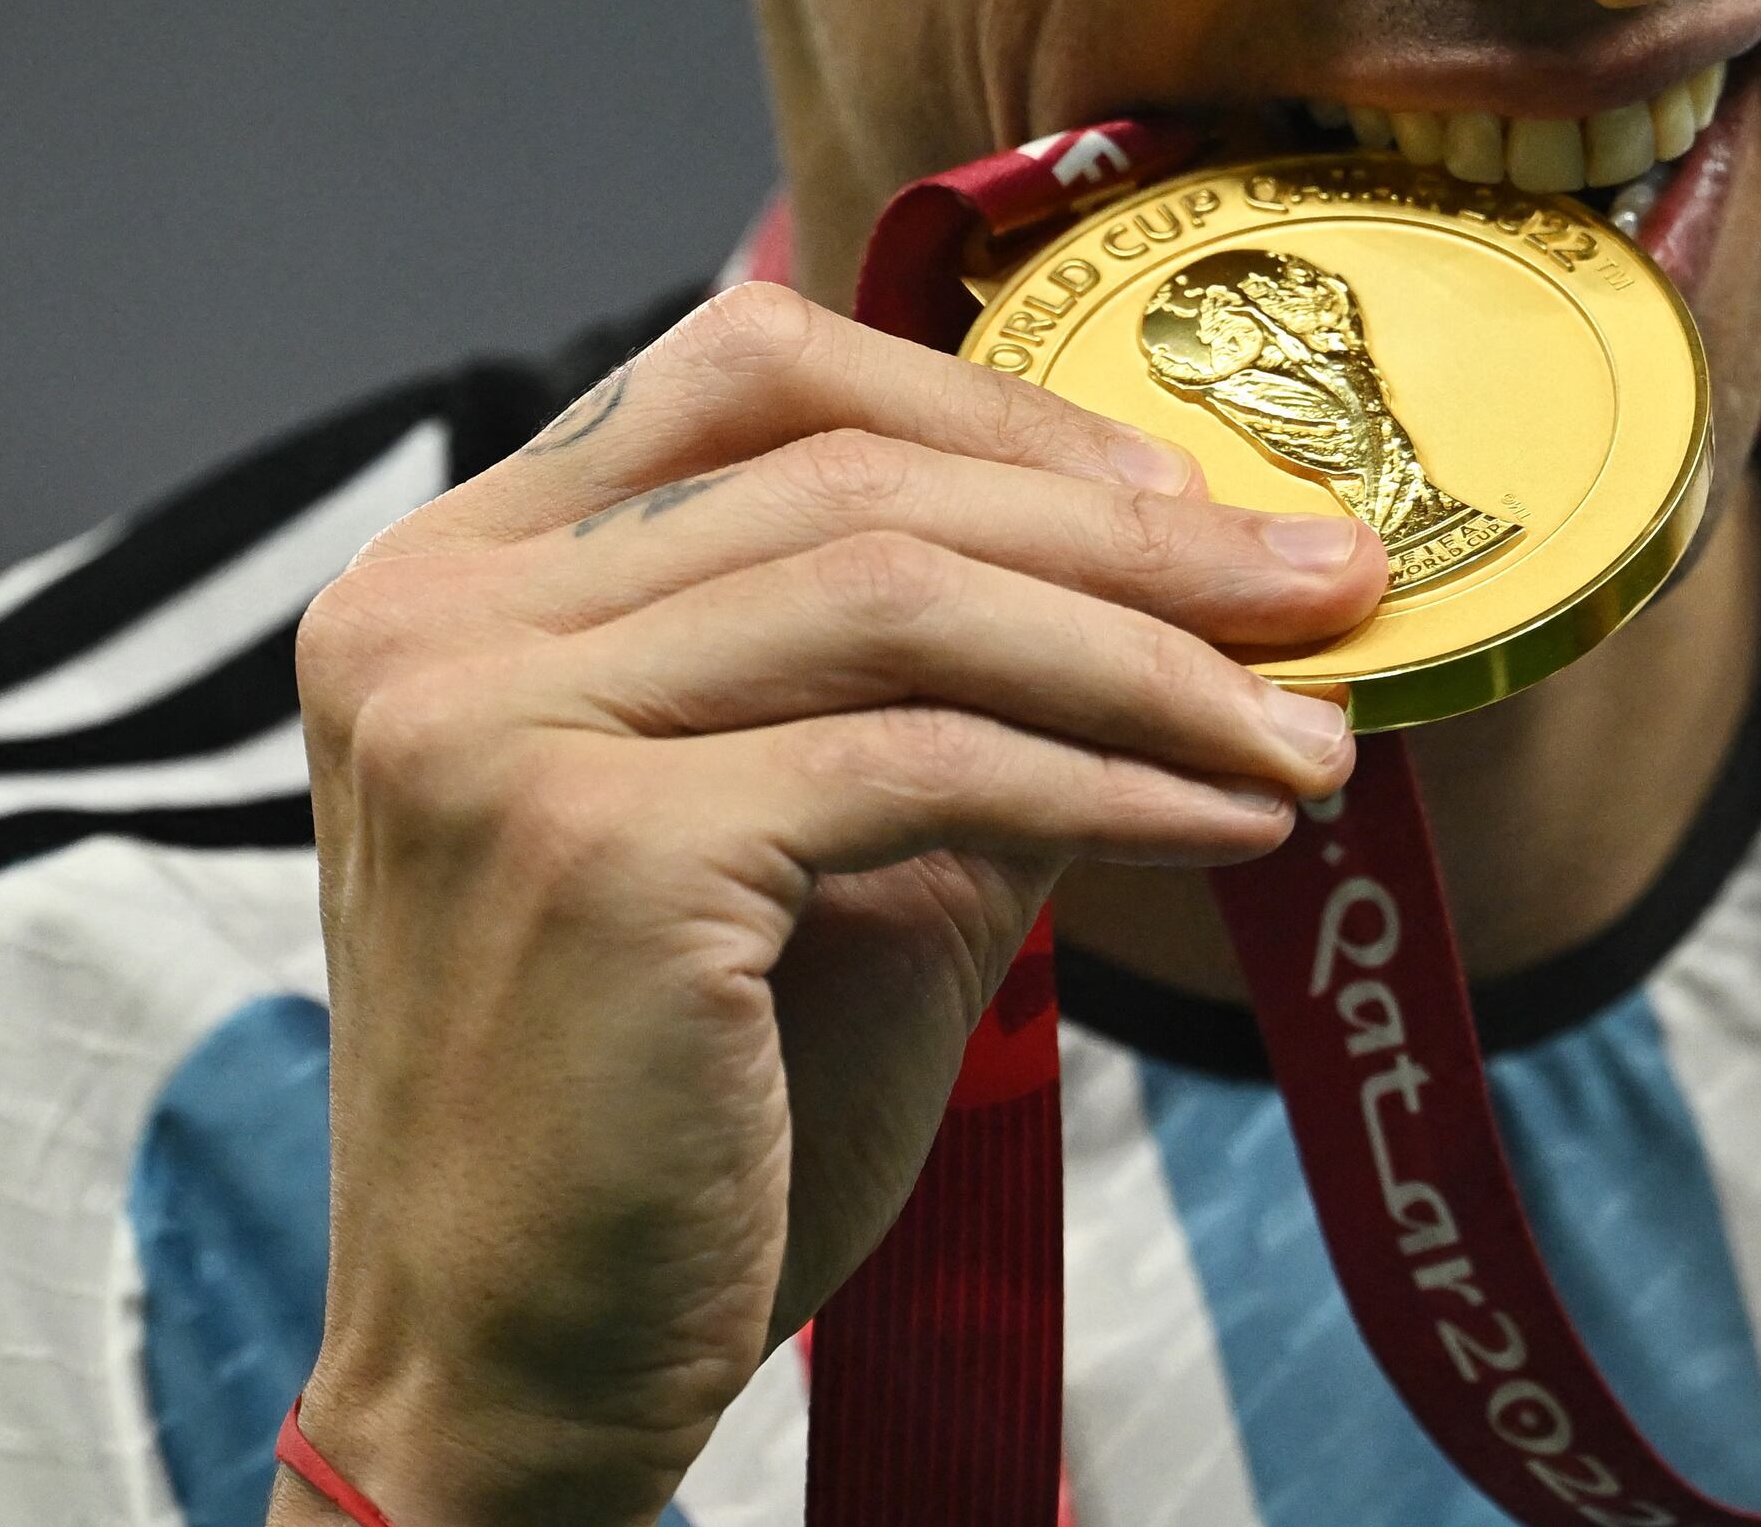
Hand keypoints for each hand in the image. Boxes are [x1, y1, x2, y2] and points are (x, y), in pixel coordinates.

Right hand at [272, 280, 1382, 1526]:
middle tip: (1328, 581)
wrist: (514, 1386)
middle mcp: (432, 618)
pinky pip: (925, 761)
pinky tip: (1230, 820)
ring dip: (1155, 657)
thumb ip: (944, 692)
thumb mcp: (814, 850)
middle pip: (847, 476)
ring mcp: (492, 726)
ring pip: (903, 596)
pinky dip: (1113, 779)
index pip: (742, 374)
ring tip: (1312, 725)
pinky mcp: (599, 853)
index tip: (1182, 495)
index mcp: (450, 578)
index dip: (985, 409)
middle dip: (1129, 532)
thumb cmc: (668, 1132)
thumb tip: (1204, 581)